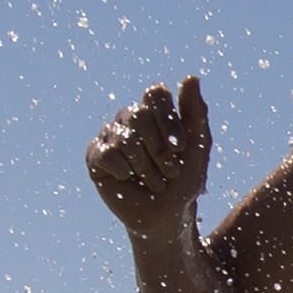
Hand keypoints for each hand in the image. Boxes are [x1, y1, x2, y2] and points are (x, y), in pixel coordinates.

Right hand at [87, 74, 211, 230]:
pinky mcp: (95, 155)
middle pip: (139, 115)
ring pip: (125, 138)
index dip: (168, 121)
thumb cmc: (184, 180)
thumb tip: (191, 77)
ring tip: (155, 182)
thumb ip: (196, 113)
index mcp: (155, 110)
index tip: (180, 148)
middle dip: (159, 149)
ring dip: (146, 166)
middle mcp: (130, 117)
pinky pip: (108, 153)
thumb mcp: (198, 148)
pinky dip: (124, 171)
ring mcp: (111, 134)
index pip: (155, 94)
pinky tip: (128, 179)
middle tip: (171, 171)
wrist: (166, 215)